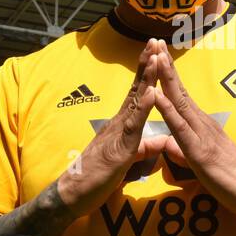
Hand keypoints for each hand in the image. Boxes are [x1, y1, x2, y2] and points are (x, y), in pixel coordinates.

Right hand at [56, 38, 167, 215]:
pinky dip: (144, 108)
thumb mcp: (128, 159)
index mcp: (123, 124)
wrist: (73, 195)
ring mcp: (118, 133)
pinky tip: (153, 93)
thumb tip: (161, 140)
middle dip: (147, 64)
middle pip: (137, 88)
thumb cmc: (98, 177)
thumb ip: (144, 147)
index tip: (156, 51)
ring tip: (156, 57)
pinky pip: (134, 126)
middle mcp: (119, 122)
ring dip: (147, 78)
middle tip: (155, 40)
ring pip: (136, 101)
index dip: (147, 72)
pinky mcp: (119, 149)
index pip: (138, 93)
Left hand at [150, 39, 235, 216]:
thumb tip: (169, 143)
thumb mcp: (200, 161)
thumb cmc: (230, 177)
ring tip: (155, 56)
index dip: (168, 74)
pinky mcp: (200, 151)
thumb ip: (184, 149)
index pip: (180, 94)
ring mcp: (201, 134)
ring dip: (165, 78)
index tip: (158, 52)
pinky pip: (180, 128)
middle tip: (155, 41)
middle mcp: (201, 123)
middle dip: (165, 65)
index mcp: (201, 124)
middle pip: (179, 90)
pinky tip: (156, 95)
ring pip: (179, 102)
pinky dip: (167, 109)